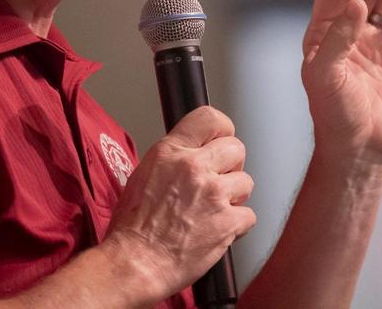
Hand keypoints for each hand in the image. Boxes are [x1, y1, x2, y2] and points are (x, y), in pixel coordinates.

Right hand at [101, 106, 255, 302]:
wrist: (134, 263)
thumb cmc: (132, 228)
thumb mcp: (143, 175)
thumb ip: (172, 160)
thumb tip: (193, 156)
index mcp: (170, 152)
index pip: (209, 118)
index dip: (222, 130)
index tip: (222, 140)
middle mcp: (193, 167)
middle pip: (236, 148)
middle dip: (231, 166)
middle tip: (218, 182)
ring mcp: (212, 193)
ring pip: (245, 182)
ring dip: (234, 197)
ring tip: (213, 211)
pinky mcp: (227, 222)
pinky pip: (248, 215)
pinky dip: (237, 226)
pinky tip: (218, 231)